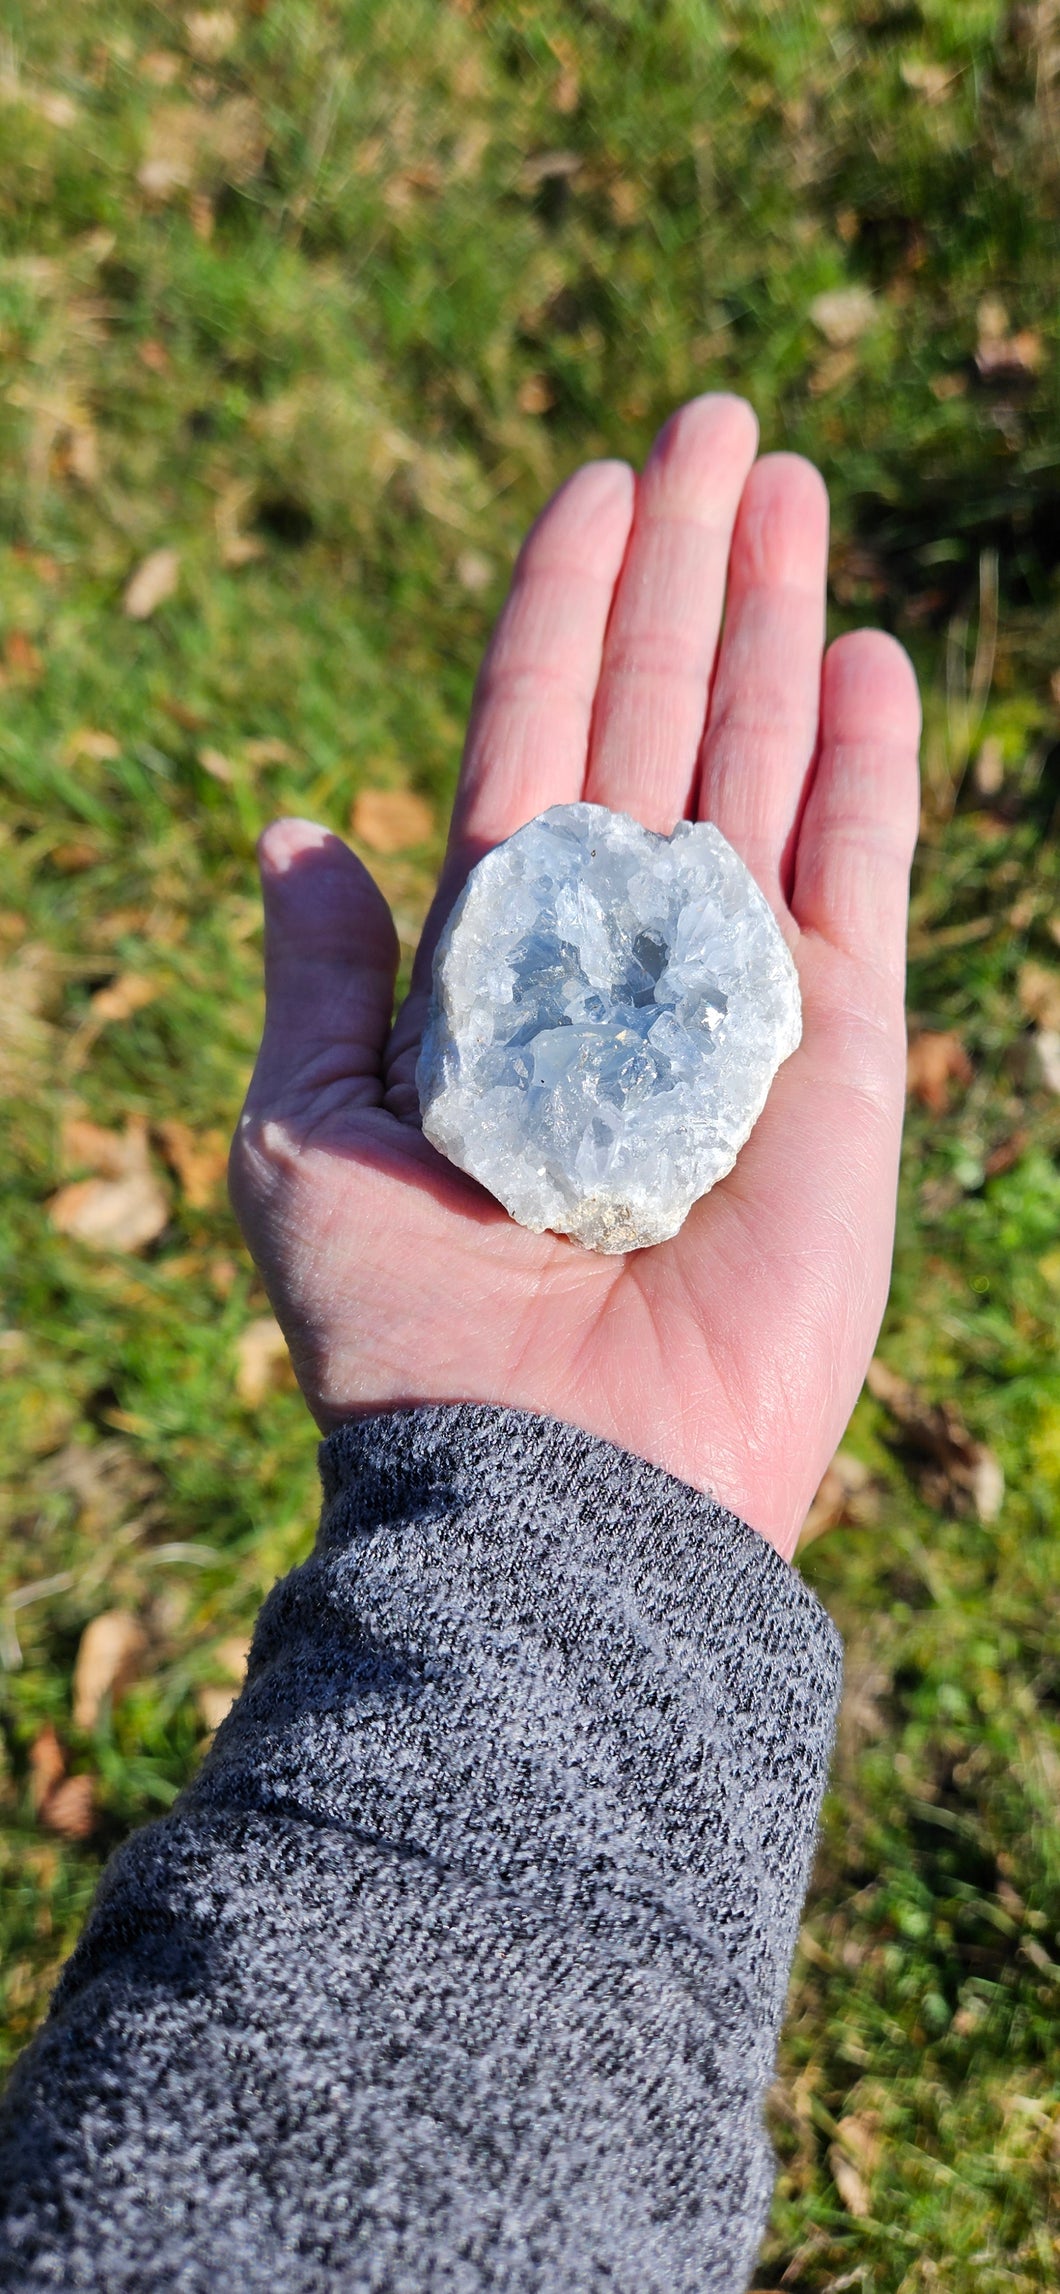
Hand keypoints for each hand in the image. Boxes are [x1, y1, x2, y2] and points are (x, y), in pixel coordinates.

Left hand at [229, 395, 919, 1558]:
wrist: (558, 1477)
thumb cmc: (406, 1329)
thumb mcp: (304, 1131)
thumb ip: (320, 977)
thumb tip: (296, 830)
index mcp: (494, 967)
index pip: (535, 745)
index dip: (562, 615)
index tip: (597, 488)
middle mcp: (620, 961)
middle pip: (658, 723)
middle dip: (688, 575)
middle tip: (722, 422)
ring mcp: (736, 997)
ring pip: (763, 764)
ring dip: (777, 623)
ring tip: (793, 483)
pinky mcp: (839, 1055)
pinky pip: (859, 875)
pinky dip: (865, 762)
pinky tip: (864, 651)